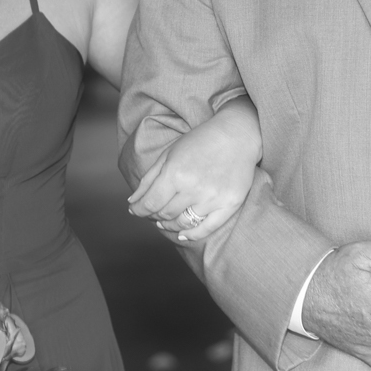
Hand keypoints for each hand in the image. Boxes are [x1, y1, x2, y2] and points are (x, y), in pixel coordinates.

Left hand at [127, 97, 260, 241]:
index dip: (139, 210)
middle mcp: (193, 188)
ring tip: (166, 221)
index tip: (135, 211)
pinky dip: (192, 235)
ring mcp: (212, 198)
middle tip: (152, 212)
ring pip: (183, 223)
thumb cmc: (200, 141)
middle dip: (154, 215)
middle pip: (165, 214)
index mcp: (175, 173)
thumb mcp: (169, 154)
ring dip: (170, 225)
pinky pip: (207, 228)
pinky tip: (183, 234)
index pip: (150, 203)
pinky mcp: (229, 205)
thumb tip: (132, 203)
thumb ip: (149, 179)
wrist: (237, 135)